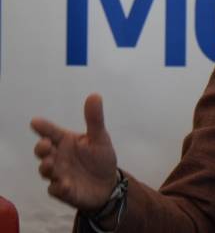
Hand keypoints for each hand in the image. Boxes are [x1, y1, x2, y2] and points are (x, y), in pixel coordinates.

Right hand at [31, 93, 118, 212]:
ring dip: (46, 167)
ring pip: (46, 170)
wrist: (108, 185)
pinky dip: (59, 188)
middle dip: (41, 148)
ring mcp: (59, 174)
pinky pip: (57, 190)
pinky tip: (64, 184)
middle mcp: (58, 157)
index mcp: (66, 141)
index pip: (51, 132)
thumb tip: (94, 95)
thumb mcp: (100, 137)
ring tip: (49, 163)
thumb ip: (95, 119)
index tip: (35, 121)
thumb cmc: (100, 158)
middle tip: (45, 144)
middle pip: (43, 152)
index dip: (43, 127)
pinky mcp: (64, 191)